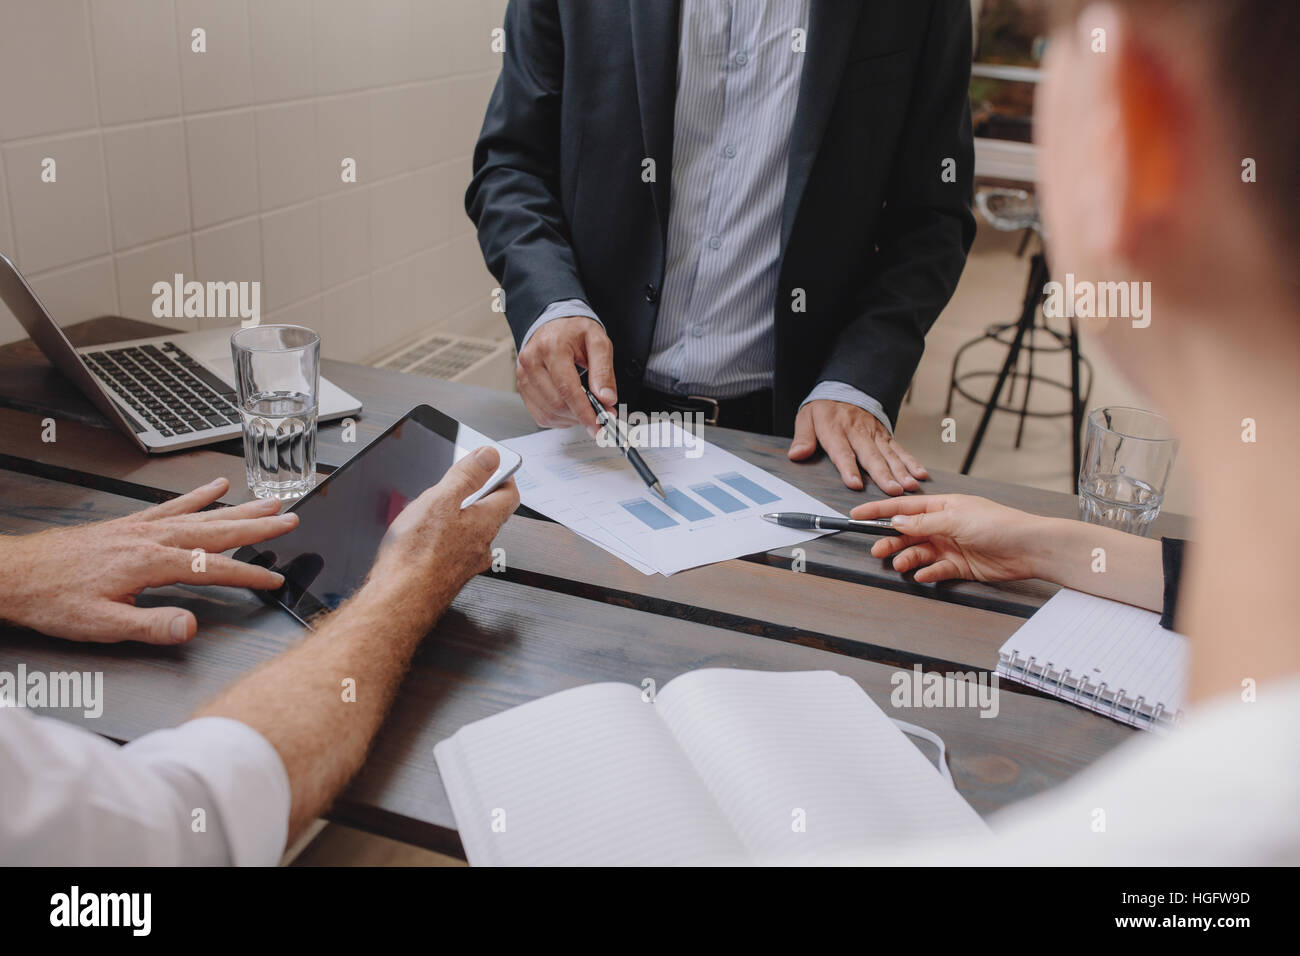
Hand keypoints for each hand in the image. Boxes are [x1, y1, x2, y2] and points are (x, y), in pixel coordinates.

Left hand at [0, 478, 295, 644]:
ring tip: (270, 501)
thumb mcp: (102, 625)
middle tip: (291, 518)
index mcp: (151, 563)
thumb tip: (190, 625)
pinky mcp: (129, 524)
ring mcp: (141, 528)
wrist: (14, 575)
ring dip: (239, 508)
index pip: (214, 568)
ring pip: (202, 514)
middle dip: (259, 525)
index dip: (249, 575)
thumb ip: (151, 625)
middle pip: (218, 530)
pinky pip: (173, 506)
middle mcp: (151, 539)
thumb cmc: (54, 600)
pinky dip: (198, 495)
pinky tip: (216, 487)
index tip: (274, 579)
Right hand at [371, 447, 519, 615]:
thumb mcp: (441, 500)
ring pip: (468, 533)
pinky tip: (421, 538)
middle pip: (488, 513)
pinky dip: (442, 538)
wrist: (399, 601)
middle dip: (474, 495)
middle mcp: (482, 546)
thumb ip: (467, 475)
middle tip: (457, 483)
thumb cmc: (417, 555)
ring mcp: (466, 564)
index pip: (509, 494)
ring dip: (456, 518)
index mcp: (486, 523)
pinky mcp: (447, 576)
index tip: (492, 464)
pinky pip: (451, 549)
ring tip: (432, 509)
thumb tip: (490, 456)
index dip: (503, 475)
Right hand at [516, 316, 615, 431]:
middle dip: (581, 415)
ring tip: (585, 408)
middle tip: (600, 416)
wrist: (555, 325)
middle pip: (557, 403)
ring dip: (571, 418)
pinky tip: (570, 408)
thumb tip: (606, 398)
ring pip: (548, 413)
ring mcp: (524, 376)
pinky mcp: (523, 388)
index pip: (567, 388)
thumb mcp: (598, 342)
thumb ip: (604, 371)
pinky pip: (541, 415)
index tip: (598, 425)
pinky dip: (559, 418)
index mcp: (551, 347)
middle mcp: (532, 361)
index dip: (584, 411)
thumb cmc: (575, 332)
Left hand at [788, 400, 927, 493]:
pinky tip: (919, 474)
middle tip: (893, 491)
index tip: (855, 484)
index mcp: (836, 430)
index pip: (842, 452)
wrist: (845, 388)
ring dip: (901, 471)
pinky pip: (899, 449)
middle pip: (871, 456)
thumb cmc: (825, 409)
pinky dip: (911, 461)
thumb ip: (803, 437)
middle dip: (883, 474)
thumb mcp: (806, 417)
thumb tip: (797, 454)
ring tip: (909, 486)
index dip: (849, 468)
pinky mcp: (885, 436)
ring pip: (889, 454)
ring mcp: (874, 434)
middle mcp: (858, 432)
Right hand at [849, 494, 1049, 582]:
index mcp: (942, 507)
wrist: (1028, 548)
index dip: (879, 512)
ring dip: (908, 559)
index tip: (858, 515)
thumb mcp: (955, 518)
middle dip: (891, 541)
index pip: (904, 508)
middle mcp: (944, 526)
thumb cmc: (998, 524)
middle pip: (908, 534)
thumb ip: (923, 522)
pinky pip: (936, 570)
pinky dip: (927, 573)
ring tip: (901, 565)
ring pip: (919, 553)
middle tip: (878, 550)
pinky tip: (922, 575)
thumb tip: (897, 521)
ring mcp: (951, 546)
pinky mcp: (959, 566)